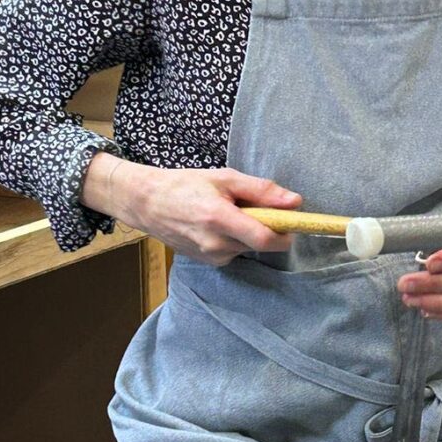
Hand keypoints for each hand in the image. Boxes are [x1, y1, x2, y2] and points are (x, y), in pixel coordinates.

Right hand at [97, 159, 301, 263]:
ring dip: (248, 232)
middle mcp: (215, 244)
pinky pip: (234, 251)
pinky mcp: (208, 262)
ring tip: (227, 212)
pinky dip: (234, 239)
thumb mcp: (224, 178)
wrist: (146, 203)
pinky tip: (216, 224)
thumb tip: (295, 202)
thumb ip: (261, 191)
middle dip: (265, 227)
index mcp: (220, 219)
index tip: (292, 222)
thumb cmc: (185, 185)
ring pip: (247, 248)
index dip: (285, 234)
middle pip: (259, 244)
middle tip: (252, 207)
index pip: (264, 239)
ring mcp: (210, 257)